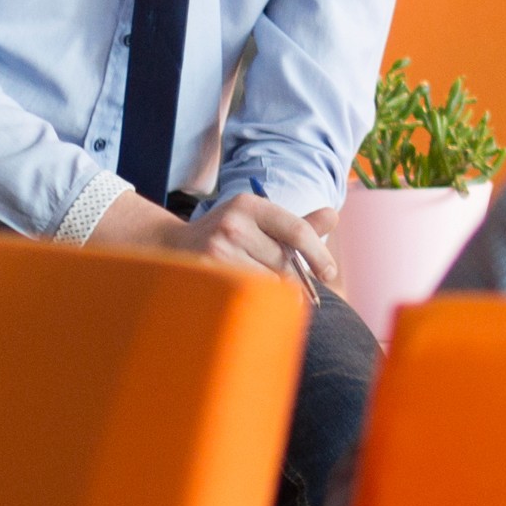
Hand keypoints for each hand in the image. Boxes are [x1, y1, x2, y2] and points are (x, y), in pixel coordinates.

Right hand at [100, 188, 343, 296]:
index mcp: (249, 204)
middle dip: (294, 279)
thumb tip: (334, 216)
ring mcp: (216, 249)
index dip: (318, 254)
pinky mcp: (206, 274)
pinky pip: (248, 296)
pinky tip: (250, 298)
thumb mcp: (260, 222)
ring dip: (274, 293)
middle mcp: (233, 223)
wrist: (172, 247)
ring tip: (264, 290)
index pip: (296, 230)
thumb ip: (298, 224)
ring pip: (267, 283)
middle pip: (284, 262)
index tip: (329, 274)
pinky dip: (256, 301)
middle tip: (295, 290)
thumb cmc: (229, 236)